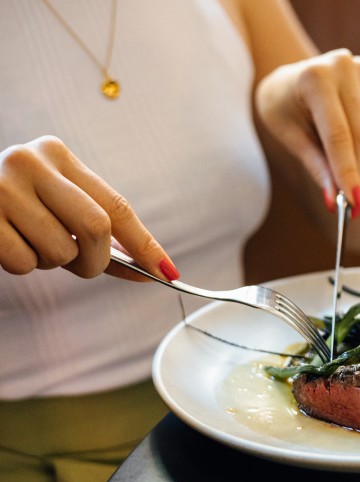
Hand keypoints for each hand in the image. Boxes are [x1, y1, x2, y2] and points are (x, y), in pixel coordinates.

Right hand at [0, 136, 178, 280]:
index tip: (168, 272)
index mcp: (58, 156)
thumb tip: (152, 268)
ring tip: (32, 243)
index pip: (116, 206)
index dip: (145, 244)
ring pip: (58, 251)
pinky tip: (5, 243)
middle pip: (95, 229)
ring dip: (53, 262)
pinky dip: (21, 266)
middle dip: (97, 261)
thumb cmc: (11, 204)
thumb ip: (97, 229)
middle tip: (85, 267)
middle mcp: (30, 162)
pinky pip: (21, 262)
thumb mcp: (55, 202)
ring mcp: (0, 186)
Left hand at [255, 49, 359, 215]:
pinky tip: (347, 138)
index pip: (337, 134)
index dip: (347, 171)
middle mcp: (342, 66)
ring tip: (340, 165)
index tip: (354, 203)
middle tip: (356, 206)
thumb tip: (333, 199)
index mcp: (314, 77)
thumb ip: (314, 164)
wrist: (289, 79)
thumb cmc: (282, 108)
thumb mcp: (288, 135)